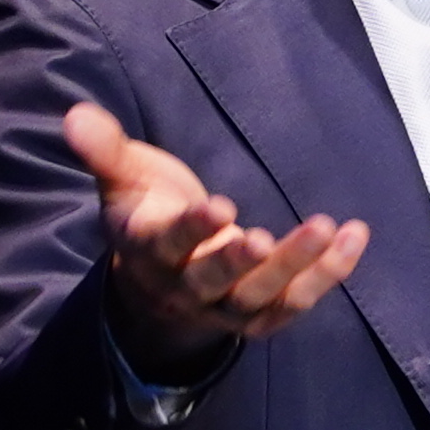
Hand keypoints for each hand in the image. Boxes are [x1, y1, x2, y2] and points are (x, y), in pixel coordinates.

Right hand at [63, 100, 369, 378]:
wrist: (158, 278)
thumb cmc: (145, 212)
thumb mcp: (122, 177)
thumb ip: (104, 149)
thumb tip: (74, 115)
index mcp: (150, 251)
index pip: (169, 245)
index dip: (192, 230)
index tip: (219, 207)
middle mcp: (186, 288)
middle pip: (214, 282)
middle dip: (240, 261)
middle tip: (266, 236)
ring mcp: (225, 307)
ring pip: (259, 297)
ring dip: (296, 267)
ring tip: (329, 228)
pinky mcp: (260, 314)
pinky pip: (295, 303)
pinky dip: (328, 276)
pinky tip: (355, 239)